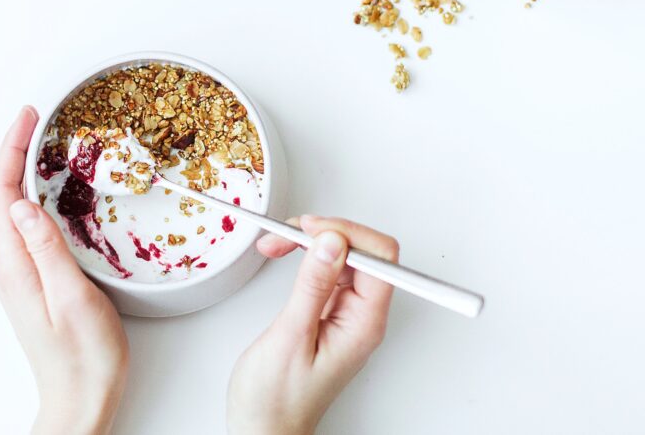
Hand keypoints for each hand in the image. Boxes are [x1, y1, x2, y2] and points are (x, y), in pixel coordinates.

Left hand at [0, 106, 128, 434]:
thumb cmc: (84, 357)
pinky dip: (30, 194)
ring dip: (18, 170)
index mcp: (14, 265)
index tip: (28, 116)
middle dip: (11, 151)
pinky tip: (47, 189)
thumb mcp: (74, 298)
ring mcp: (16, 273)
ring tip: (39, 142)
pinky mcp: (30, 279)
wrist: (80, 400)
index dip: (10, 150)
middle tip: (34, 118)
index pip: (1, 194)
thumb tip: (23, 203)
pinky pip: (21, 224)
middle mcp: (8, 265)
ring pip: (8, 208)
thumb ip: (47, 249)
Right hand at [227, 216, 397, 434]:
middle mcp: (363, 316)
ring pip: (343, 255)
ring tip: (277, 243)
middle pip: (364, 251)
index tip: (310, 230)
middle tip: (286, 234)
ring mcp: (348, 313)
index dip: (346, 234)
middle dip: (325, 232)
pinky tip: (284, 254)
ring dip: (311, 241)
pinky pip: (328, 269)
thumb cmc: (276, 399)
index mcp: (364, 324)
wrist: (264, 428)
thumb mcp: (290, 337)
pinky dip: (305, 255)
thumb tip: (332, 242)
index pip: (380, 258)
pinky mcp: (330, 311)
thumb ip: (313, 286)